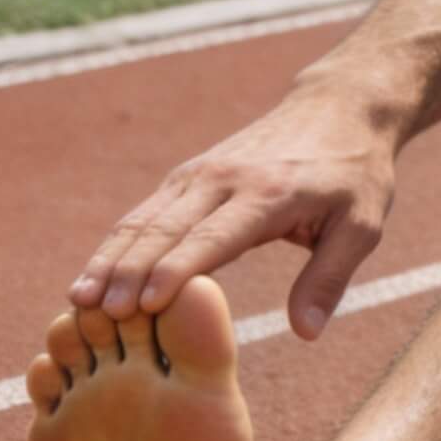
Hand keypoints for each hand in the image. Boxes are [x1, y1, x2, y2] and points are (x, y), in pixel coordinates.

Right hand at [68, 95, 396, 340]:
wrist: (340, 109)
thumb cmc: (356, 175)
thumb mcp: (362, 225)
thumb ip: (331, 276)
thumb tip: (306, 332)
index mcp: (269, 194)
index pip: (215, 236)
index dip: (178, 269)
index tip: (145, 303)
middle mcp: (224, 180)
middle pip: (166, 228)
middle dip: (128, 271)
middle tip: (97, 315)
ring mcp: (199, 175)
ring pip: (144, 219)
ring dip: (109, 259)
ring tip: (78, 301)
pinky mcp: (188, 177)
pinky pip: (144, 213)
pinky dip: (115, 245)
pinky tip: (92, 278)